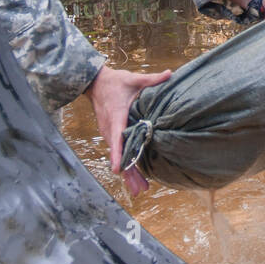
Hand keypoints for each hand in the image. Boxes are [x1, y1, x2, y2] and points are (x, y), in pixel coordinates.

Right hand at [86, 64, 171, 195]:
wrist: (95, 83)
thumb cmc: (116, 81)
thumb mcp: (133, 79)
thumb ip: (151, 79)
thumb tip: (169, 73)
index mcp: (116, 116)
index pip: (116, 138)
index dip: (118, 153)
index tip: (118, 169)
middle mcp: (110, 129)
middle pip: (119, 154)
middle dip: (128, 172)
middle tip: (140, 189)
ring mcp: (109, 134)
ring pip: (119, 157)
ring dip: (128, 174)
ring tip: (140, 190)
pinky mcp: (111, 135)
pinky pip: (119, 153)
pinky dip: (126, 166)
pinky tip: (133, 178)